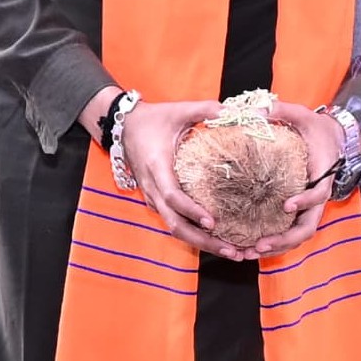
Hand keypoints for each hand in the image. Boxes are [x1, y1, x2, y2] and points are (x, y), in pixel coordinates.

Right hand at [115, 99, 249, 258]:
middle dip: (203, 241)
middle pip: (175, 225)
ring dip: (201, 243)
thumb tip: (235, 112)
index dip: (191, 211)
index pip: (173, 197)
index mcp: (158, 168)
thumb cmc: (152, 119)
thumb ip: (206, 110)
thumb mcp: (180, 110)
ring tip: (230, 251)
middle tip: (232, 250)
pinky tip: (216, 239)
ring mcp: (154, 199)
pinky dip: (195, 234)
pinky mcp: (158, 201)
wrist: (124, 127)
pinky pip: (175, 222)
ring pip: (175, 229)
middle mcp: (153, 190)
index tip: (212, 221)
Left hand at [250, 100, 344, 256]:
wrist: (332, 137)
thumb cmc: (316, 128)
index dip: (305, 201)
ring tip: (251, 252)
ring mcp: (309, 206)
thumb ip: (281, 110)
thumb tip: (255, 110)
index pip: (319, 194)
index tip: (286, 205)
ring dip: (277, 247)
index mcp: (323, 174)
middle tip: (260, 244)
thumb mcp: (302, 114)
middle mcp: (318, 195)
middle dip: (286, 239)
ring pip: (299, 234)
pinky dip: (274, 242)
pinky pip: (290, 232)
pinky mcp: (299, 210)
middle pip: (308, 227)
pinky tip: (251, 248)